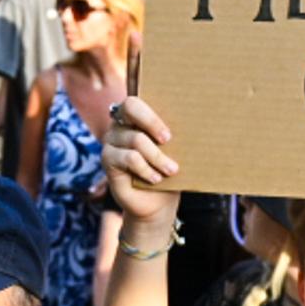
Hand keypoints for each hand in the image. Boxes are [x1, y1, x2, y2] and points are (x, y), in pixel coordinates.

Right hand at [100, 92, 181, 228]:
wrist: (156, 203)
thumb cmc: (167, 172)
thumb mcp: (174, 151)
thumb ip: (173, 135)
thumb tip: (196, 121)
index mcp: (135, 117)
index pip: (135, 102)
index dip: (151, 114)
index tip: (169, 134)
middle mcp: (120, 124)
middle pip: (129, 107)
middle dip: (152, 122)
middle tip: (168, 140)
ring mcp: (111, 141)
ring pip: (136, 139)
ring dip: (157, 156)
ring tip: (171, 170)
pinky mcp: (107, 160)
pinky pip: (129, 158)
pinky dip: (146, 169)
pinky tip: (156, 178)